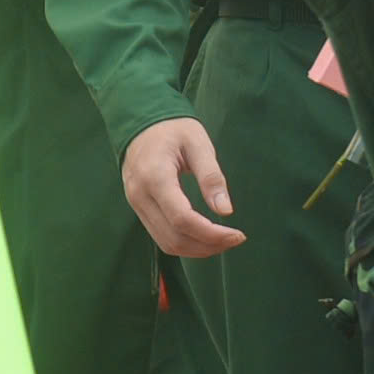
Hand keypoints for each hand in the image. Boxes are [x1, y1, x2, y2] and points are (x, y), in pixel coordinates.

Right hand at [121, 118, 243, 256]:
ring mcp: (136, 204)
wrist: (140, 123)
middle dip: (207, 245)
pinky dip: (185, 243)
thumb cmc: (173, 128)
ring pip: (166, 243)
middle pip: (174, 237)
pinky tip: (205, 237)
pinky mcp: (139, 209)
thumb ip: (211, 176)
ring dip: (197, 250)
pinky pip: (161, 236)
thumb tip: (226, 211)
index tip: (237, 235)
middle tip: (236, 239)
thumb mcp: (198, 143)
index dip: (211, 234)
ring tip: (224, 241)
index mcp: (155, 176)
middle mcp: (140, 196)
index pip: (182, 219)